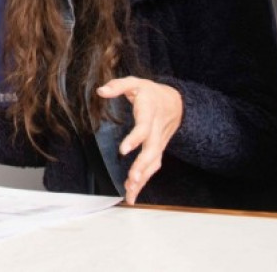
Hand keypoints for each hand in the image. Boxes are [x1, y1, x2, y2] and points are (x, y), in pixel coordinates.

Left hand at [96, 77, 182, 204]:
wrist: (176, 102)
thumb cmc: (151, 93)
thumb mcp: (135, 83)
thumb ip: (118, 86)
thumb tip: (101, 91)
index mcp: (149, 114)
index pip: (143, 128)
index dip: (135, 139)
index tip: (124, 150)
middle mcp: (156, 131)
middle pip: (151, 152)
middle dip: (142, 167)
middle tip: (132, 181)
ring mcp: (159, 143)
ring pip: (153, 163)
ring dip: (143, 179)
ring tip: (130, 193)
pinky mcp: (158, 150)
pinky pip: (152, 167)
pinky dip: (144, 180)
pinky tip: (133, 192)